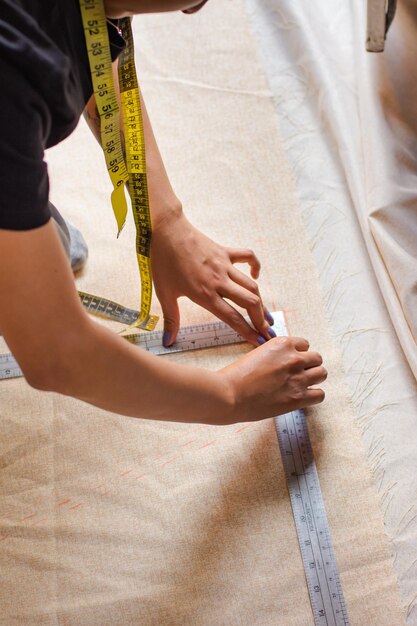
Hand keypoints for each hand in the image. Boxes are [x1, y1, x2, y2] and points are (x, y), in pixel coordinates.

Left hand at [151, 212, 273, 346]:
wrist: (166, 230)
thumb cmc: (162, 262)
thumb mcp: (164, 293)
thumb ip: (170, 319)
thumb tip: (168, 341)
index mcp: (204, 294)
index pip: (232, 318)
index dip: (247, 332)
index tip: (258, 342)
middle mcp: (218, 281)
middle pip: (249, 302)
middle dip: (261, 320)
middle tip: (267, 333)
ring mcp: (224, 265)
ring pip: (251, 285)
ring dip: (261, 302)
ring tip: (267, 316)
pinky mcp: (225, 252)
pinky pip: (247, 257)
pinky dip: (255, 266)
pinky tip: (256, 275)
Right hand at [220, 336, 326, 421]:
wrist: (228, 394)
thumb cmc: (236, 376)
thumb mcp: (257, 354)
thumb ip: (274, 356)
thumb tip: (282, 364)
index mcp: (282, 344)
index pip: (304, 345)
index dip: (298, 354)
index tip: (291, 363)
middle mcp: (293, 358)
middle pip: (316, 358)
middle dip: (308, 365)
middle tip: (297, 374)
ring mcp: (298, 378)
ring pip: (322, 374)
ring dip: (313, 379)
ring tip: (302, 385)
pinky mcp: (298, 398)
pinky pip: (320, 395)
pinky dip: (313, 396)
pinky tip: (303, 397)